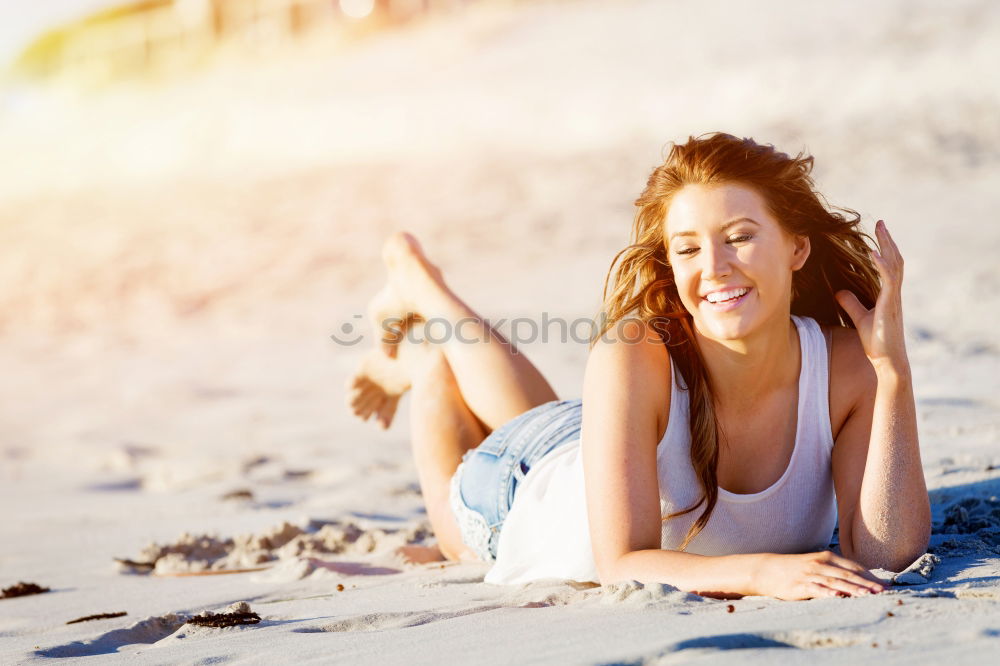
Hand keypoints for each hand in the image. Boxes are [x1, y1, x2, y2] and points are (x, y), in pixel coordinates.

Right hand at [752, 551, 885, 600]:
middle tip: (883, 591)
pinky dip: (828, 593)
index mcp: (826, 557)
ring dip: (853, 589)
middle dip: (867, 583)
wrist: (767, 569)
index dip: (870, 576)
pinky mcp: (801, 585)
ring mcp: (810, 574)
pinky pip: (817, 589)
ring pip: (836, 582)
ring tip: (868, 595)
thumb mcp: (816, 564)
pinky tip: (838, 597)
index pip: (853, 566)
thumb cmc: (795, 568)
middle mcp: (820, 564)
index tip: (885, 585)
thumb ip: (834, 570)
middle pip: (848, 574)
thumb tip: (858, 581)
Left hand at [835, 219, 907, 370]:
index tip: (878, 232)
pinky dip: (882, 265)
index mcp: (888, 294)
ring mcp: (894, 299)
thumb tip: (839, 292)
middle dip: (888, 240)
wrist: (887, 361)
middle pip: (895, 260)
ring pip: (895, 266)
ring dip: (887, 246)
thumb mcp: (859, 317)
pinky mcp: (889, 306)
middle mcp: (894, 294)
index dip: (885, 248)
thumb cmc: (877, 342)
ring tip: (881, 230)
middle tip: (881, 223)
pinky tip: (874, 253)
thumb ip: (851, 303)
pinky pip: (888, 281)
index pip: (890, 265)